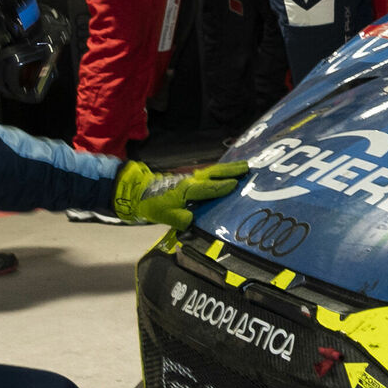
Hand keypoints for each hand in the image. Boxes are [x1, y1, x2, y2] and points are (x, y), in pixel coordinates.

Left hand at [113, 158, 250, 229]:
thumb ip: (179, 219)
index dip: (222, 187)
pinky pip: (209, 173)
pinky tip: (228, 173)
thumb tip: (192, 221)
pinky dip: (221, 171)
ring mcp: (191, 178)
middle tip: (249, 167)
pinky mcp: (190, 179)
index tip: (237, 184)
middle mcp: (191, 181)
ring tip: (244, 166)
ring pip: (213, 171)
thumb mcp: (164, 216)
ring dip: (229, 168)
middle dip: (232, 170)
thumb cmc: (153, 205)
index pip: (208, 188)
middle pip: (214, 173)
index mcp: (187, 190)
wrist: (139, 193)